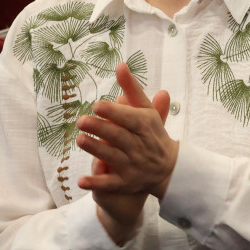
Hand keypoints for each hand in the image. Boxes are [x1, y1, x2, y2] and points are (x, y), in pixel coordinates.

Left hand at [76, 62, 179, 242]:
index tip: (96, 105)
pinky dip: (96, 183)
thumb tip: (120, 64)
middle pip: (118, 137)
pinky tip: (80, 181)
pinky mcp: (126, 183)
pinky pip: (110, 184)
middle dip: (100, 129)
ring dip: (96, 150)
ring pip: (112, 157)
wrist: (169, 168)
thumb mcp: (146, 110)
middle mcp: (139, 146)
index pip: (128, 119)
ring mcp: (133, 166)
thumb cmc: (152, 133)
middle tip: (81, 121)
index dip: (113, 112)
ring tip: (80, 140)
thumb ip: (132, 89)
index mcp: (145, 126)